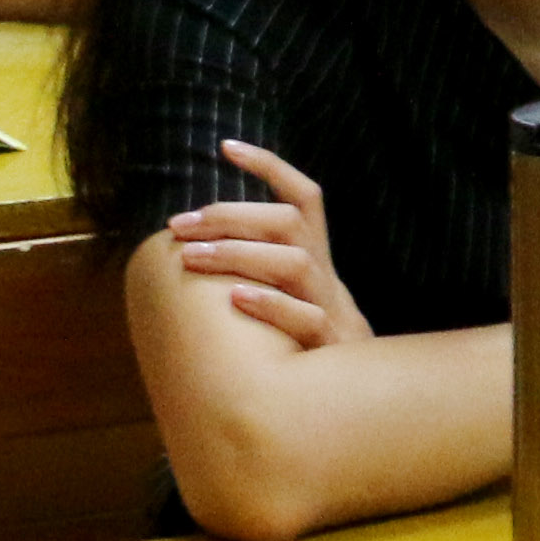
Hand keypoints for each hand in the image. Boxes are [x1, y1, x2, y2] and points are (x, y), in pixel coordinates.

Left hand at [167, 140, 371, 350]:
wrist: (359, 393)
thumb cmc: (308, 339)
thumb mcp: (294, 294)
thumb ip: (262, 266)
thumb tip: (198, 245)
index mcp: (316, 255)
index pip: (303, 196)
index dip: (270, 167)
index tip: (226, 147)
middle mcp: (324, 273)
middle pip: (288, 224)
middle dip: (230, 217)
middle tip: (180, 225)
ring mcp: (330, 307)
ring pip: (295, 263)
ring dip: (239, 255)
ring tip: (192, 258)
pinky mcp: (330, 345)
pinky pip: (307, 318)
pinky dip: (271, 305)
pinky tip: (236, 298)